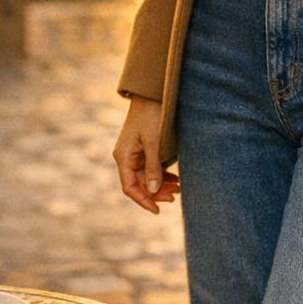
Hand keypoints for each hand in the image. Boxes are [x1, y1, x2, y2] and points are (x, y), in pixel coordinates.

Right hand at [112, 97, 179, 215]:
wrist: (153, 92)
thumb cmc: (152, 114)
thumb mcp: (154, 141)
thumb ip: (153, 166)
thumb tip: (153, 190)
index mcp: (123, 156)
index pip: (130, 187)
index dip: (143, 200)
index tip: (157, 210)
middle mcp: (126, 157)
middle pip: (139, 184)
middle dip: (156, 193)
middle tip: (176, 196)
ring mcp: (135, 153)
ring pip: (146, 177)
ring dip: (161, 185)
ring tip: (179, 189)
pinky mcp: (144, 149)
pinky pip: (151, 168)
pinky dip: (162, 175)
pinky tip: (175, 179)